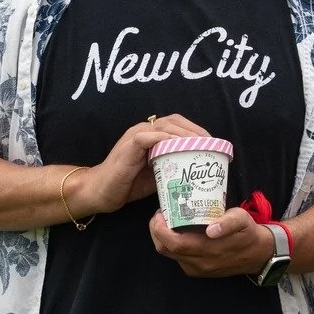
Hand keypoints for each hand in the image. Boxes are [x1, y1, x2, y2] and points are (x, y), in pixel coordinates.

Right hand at [68, 113, 208, 218]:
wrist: (100, 191)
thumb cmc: (128, 183)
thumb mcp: (158, 175)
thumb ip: (173, 166)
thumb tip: (196, 171)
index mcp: (152, 135)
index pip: (178, 125)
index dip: (197, 130)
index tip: (213, 143)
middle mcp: (144, 130)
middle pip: (175, 121)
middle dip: (196, 131)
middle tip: (212, 144)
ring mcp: (136, 136)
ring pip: (165, 126)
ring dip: (185, 134)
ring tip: (201, 146)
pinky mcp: (129, 145)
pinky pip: (149, 136)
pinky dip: (166, 140)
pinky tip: (179, 147)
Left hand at [150, 205, 275, 278]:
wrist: (258, 254)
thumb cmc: (247, 233)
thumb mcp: (242, 220)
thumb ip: (227, 222)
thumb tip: (211, 229)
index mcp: (209, 249)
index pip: (175, 243)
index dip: (161, 229)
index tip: (160, 213)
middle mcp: (200, 263)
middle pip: (165, 249)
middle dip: (156, 231)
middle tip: (160, 215)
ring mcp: (198, 269)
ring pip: (169, 255)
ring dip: (162, 238)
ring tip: (166, 222)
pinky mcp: (198, 271)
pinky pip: (177, 258)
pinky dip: (171, 245)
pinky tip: (177, 232)